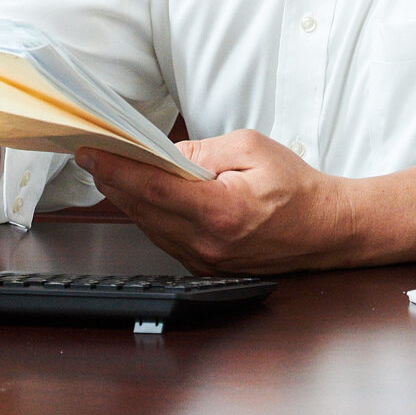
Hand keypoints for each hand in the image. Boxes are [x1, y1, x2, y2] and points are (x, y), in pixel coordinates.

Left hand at [77, 132, 355, 274]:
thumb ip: (203, 151)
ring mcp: (205, 259)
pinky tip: (140, 196)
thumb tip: (165, 154)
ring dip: (127, 199)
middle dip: (113, 180)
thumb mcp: (252, 148)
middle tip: (92, 154)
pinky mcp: (205, 265)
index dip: (116, 169)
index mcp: (220, 210)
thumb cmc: (295, 187)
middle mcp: (208, 242)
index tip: (91, 153)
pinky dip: (148, 215)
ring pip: (150, 226)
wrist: (324, 229)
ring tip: (110, 170)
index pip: (153, 188)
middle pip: (144, 209)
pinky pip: (165, 238)